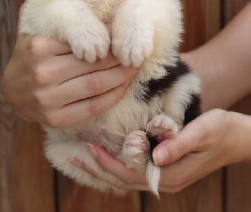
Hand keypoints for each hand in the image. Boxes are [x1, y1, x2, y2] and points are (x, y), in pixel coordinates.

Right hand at [2, 0, 135, 126]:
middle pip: (95, 63)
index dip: (110, 36)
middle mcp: (42, 72)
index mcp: (39, 45)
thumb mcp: (30, 21)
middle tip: (134, 50)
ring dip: (122, 76)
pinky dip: (113, 95)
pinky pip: (93, 106)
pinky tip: (122, 85)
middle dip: (120, 57)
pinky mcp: (55, 118)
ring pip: (98, 85)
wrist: (12, 90)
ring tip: (133, 66)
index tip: (122, 32)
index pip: (85, 38)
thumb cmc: (29, 51)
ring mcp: (48, 98)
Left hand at [72, 109, 250, 191]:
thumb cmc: (221, 131)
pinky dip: (119, 163)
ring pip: (128, 176)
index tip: (89, 148)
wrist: (237, 138)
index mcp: (170, 173)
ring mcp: (165, 174)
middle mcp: (164, 178)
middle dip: (99, 167)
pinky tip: (109, 155)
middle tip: (74, 154)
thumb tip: (155, 156)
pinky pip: (136, 169)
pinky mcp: (166, 166)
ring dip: (106, 167)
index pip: (131, 173)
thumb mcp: (202, 132)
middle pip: (124, 178)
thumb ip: (179, 144)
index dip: (108, 163)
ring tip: (84, 156)